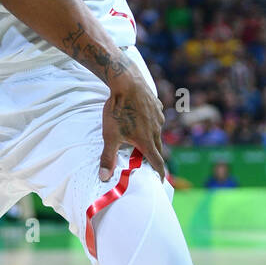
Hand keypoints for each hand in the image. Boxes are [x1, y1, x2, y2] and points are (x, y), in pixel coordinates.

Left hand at [100, 65, 165, 180]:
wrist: (127, 83)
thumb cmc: (118, 111)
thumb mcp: (110, 136)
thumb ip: (108, 158)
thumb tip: (104, 178)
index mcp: (146, 141)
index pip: (157, 162)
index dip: (159, 173)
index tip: (161, 180)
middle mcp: (156, 130)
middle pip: (158, 148)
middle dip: (154, 156)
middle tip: (149, 161)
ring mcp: (158, 117)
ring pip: (157, 132)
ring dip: (152, 138)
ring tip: (143, 138)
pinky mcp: (157, 106)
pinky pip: (157, 118)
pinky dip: (152, 122)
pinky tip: (143, 118)